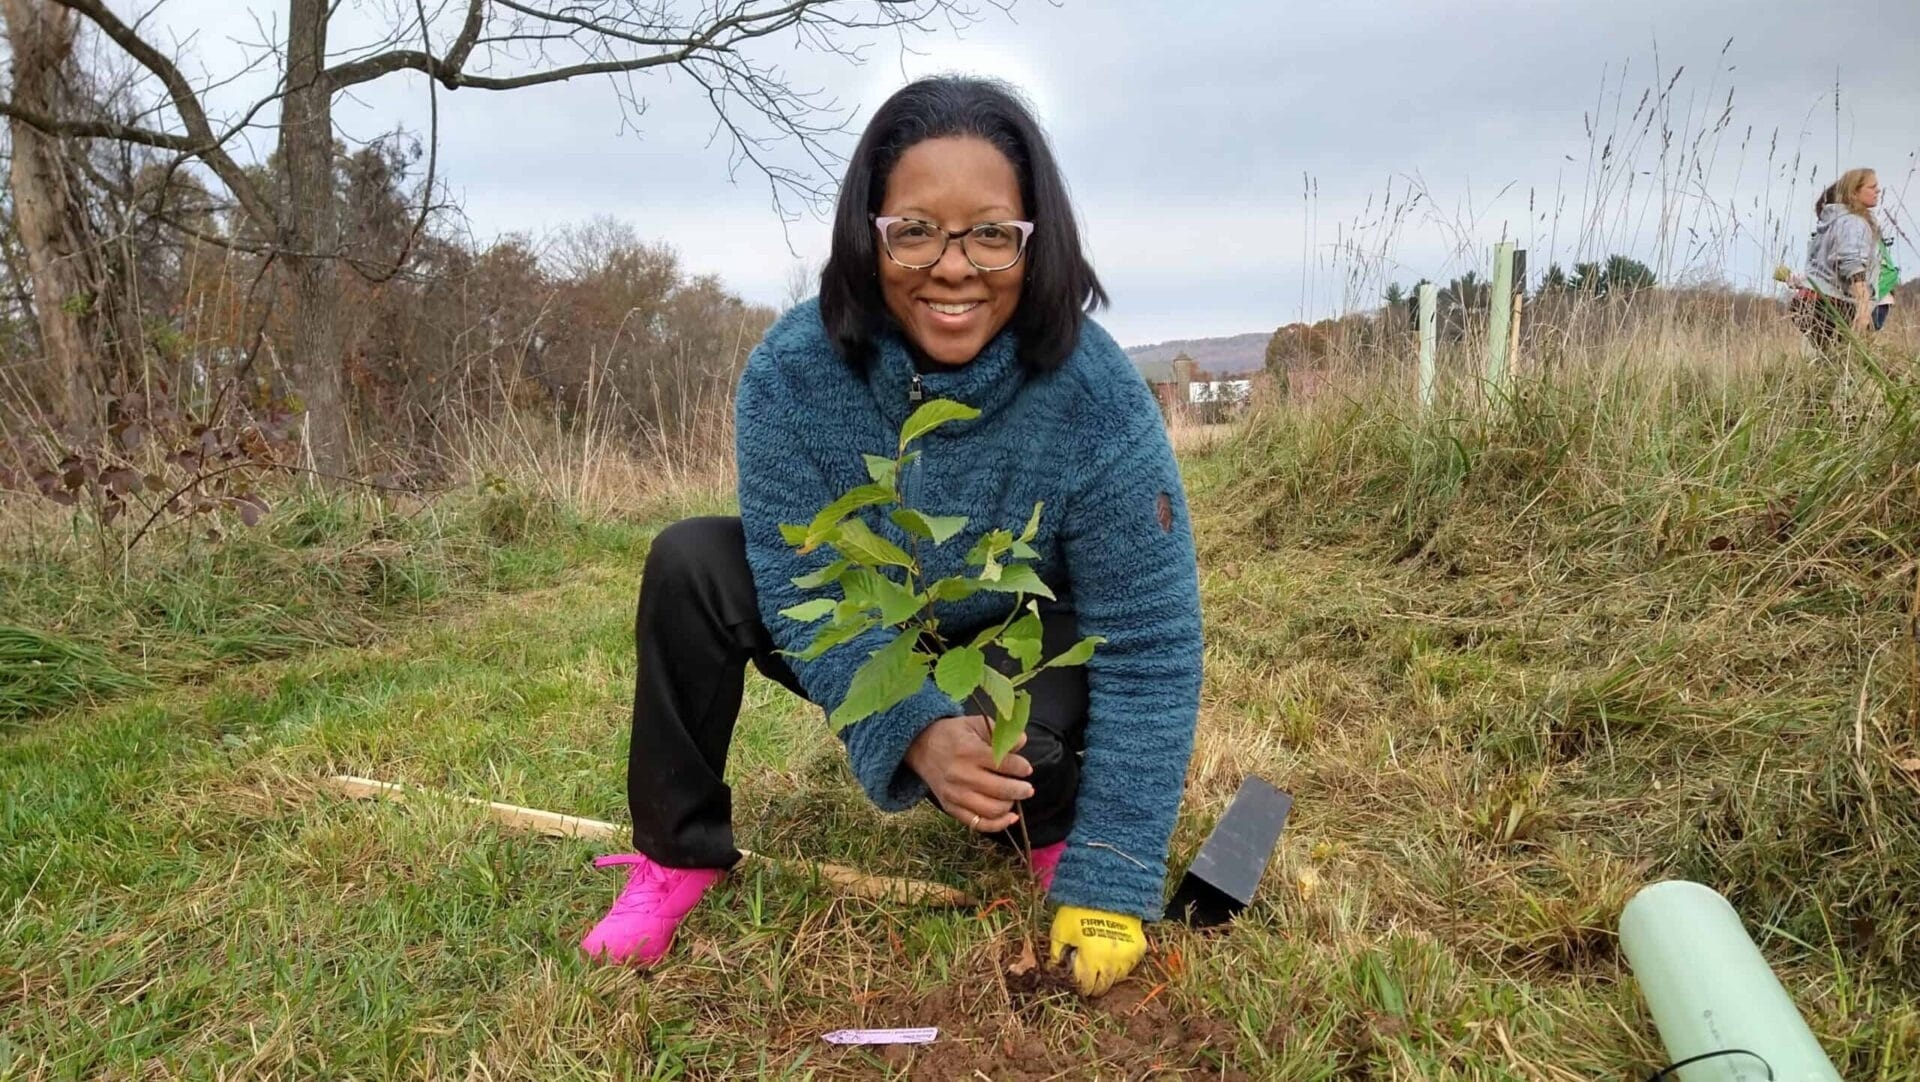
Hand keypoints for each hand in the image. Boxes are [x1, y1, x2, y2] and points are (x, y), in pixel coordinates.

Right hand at [904, 715, 1032, 832]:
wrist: (919, 747)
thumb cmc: (951, 734)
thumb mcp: (974, 723)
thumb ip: (998, 732)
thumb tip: (1021, 742)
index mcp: (968, 751)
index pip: (1003, 764)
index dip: (1021, 768)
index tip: (1026, 769)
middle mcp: (961, 775)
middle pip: (1001, 790)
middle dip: (1020, 790)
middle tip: (1027, 787)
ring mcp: (955, 794)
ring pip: (992, 809)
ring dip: (1010, 806)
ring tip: (1014, 797)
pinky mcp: (950, 808)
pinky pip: (978, 824)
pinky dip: (998, 824)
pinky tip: (1010, 817)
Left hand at [1049, 906, 1146, 996]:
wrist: (1106, 890)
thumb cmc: (1078, 910)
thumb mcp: (1060, 931)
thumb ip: (1056, 953)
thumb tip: (1054, 968)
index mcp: (1091, 959)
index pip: (1087, 986)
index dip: (1081, 988)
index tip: (1078, 986)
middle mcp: (1111, 962)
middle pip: (1104, 986)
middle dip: (1096, 987)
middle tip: (1090, 982)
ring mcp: (1128, 955)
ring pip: (1119, 978)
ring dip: (1109, 977)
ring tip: (1102, 969)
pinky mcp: (1139, 947)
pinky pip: (1132, 965)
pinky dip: (1123, 966)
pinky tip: (1114, 958)